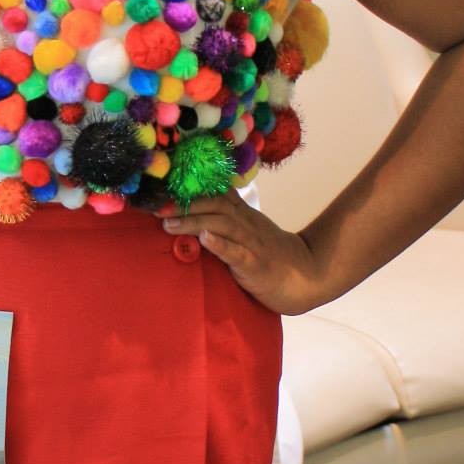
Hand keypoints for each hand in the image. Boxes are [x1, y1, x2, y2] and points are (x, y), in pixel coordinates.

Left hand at [157, 191, 334, 314]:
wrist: (307, 275)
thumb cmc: (271, 255)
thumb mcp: (248, 230)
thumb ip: (225, 219)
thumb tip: (192, 212)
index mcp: (243, 215)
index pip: (215, 193)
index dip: (190, 189)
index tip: (162, 188)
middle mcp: (247, 223)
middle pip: (215, 205)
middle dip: (184, 204)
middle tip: (156, 206)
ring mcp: (252, 243)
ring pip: (222, 225)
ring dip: (194, 221)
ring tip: (168, 222)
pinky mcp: (256, 265)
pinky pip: (237, 252)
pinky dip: (220, 245)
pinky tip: (205, 239)